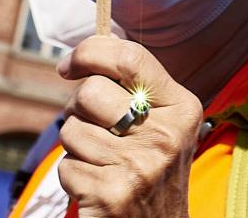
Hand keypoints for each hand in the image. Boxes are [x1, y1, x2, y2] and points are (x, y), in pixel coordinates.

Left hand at [56, 35, 203, 217]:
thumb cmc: (152, 169)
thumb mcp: (163, 125)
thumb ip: (135, 89)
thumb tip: (81, 58)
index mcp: (181, 108)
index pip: (130, 58)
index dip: (90, 52)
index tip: (68, 65)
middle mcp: (164, 136)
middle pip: (90, 92)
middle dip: (77, 107)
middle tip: (92, 125)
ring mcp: (138, 167)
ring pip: (71, 130)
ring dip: (75, 145)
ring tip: (100, 160)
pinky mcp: (111, 195)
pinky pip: (66, 166)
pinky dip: (73, 175)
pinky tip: (96, 184)